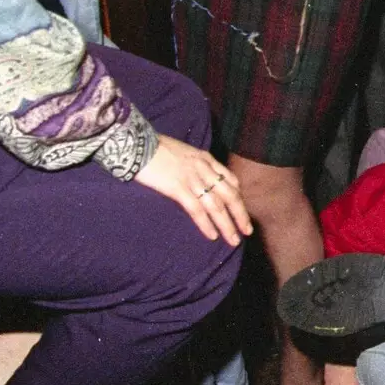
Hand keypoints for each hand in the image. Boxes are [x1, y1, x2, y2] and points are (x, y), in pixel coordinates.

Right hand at [133, 135, 252, 245]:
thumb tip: (198, 178)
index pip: (230, 179)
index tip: (242, 211)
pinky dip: (206, 224)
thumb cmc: (154, 148)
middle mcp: (204, 168)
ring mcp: (192, 178)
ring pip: (216, 205)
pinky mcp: (178, 188)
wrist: (136, 143)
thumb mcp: (182, 152)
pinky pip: (197, 210)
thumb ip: (194, 164)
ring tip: (233, 240)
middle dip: (240, 214)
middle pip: (230, 194)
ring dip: (227, 225)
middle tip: (247, 231)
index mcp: (205, 158)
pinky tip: (212, 236)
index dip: (238, 197)